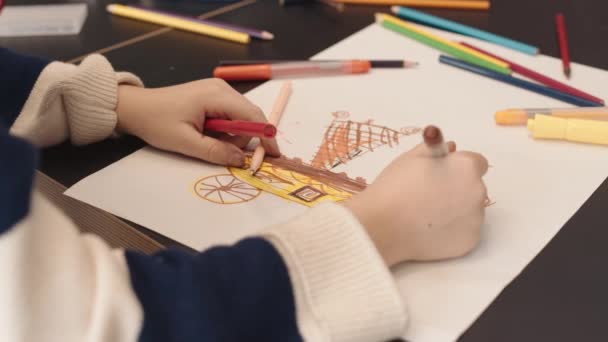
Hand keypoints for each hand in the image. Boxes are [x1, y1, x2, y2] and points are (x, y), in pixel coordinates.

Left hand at [115, 78, 279, 166]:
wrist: (135, 107)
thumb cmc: (156, 121)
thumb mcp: (185, 143)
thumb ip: (216, 152)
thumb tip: (242, 160)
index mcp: (216, 96)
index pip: (253, 116)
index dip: (266, 136)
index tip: (273, 155)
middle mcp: (222, 88)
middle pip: (250, 116)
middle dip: (246, 139)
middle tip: (230, 156)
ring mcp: (218, 90)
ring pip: (241, 117)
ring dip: (234, 135)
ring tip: (208, 142)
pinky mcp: (213, 95)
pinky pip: (231, 114)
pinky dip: (227, 129)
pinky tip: (209, 135)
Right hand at [344, 126, 487, 266]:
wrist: (382, 226)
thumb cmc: (394, 187)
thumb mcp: (410, 158)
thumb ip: (434, 149)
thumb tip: (451, 148)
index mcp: (466, 167)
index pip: (477, 163)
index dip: (458, 168)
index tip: (443, 175)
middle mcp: (478, 192)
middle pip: (474, 188)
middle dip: (458, 189)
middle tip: (429, 196)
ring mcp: (476, 219)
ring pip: (470, 211)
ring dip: (455, 211)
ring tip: (425, 215)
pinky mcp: (469, 242)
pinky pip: (464, 232)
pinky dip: (451, 231)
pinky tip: (428, 230)